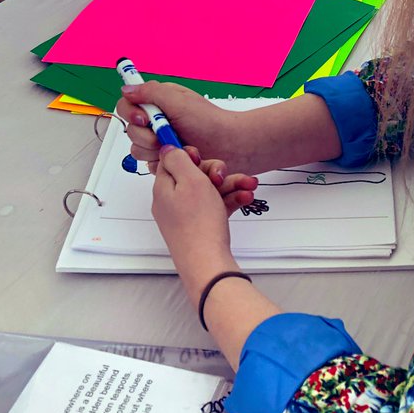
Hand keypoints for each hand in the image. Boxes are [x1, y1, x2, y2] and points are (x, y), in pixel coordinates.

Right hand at [118, 81, 237, 166]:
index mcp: (158, 102)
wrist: (229, 147)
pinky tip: (179, 157)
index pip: (127, 104)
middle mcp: (156, 121)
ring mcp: (159, 141)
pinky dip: (163, 163)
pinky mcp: (164, 159)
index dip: (131, 113)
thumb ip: (152, 93)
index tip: (144, 119)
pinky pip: (149, 165)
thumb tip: (127, 89)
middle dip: (147, 136)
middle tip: (167, 135)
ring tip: (178, 146)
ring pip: (137, 150)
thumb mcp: (180, 101)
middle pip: (130, 130)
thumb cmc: (209, 121)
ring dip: (156, 150)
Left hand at [152, 147, 247, 293]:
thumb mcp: (190, 180)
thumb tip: (166, 147)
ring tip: (249, 185)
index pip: (171, 161)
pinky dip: (231, 200)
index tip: (201, 154)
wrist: (208, 264)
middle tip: (225, 174)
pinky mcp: (201, 226)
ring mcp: (186, 215)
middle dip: (216, 171)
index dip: (189, 155)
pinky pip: (216, 206)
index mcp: (164, 188)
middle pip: (194, 175)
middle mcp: (172, 201)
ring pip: (209, 190)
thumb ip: (178, 160)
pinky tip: (246, 198)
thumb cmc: (198, 224)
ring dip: (231, 184)